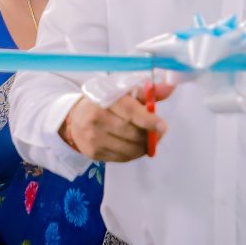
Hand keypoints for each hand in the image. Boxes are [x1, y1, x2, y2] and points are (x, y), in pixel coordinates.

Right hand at [58, 83, 174, 161]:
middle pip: (131, 132)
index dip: (148, 120)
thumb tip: (170, 86)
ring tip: (147, 140)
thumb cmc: (104, 102)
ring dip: (143, 147)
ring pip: (128, 148)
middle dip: (149, 135)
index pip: (129, 111)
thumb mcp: (122, 91)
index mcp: (104, 98)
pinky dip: (133, 154)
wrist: (74, 117)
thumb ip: (147, 92)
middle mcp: (96, 118)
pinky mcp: (93, 153)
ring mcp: (93, 137)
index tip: (162, 126)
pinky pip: (122, 157)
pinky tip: (134, 146)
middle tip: (158, 133)